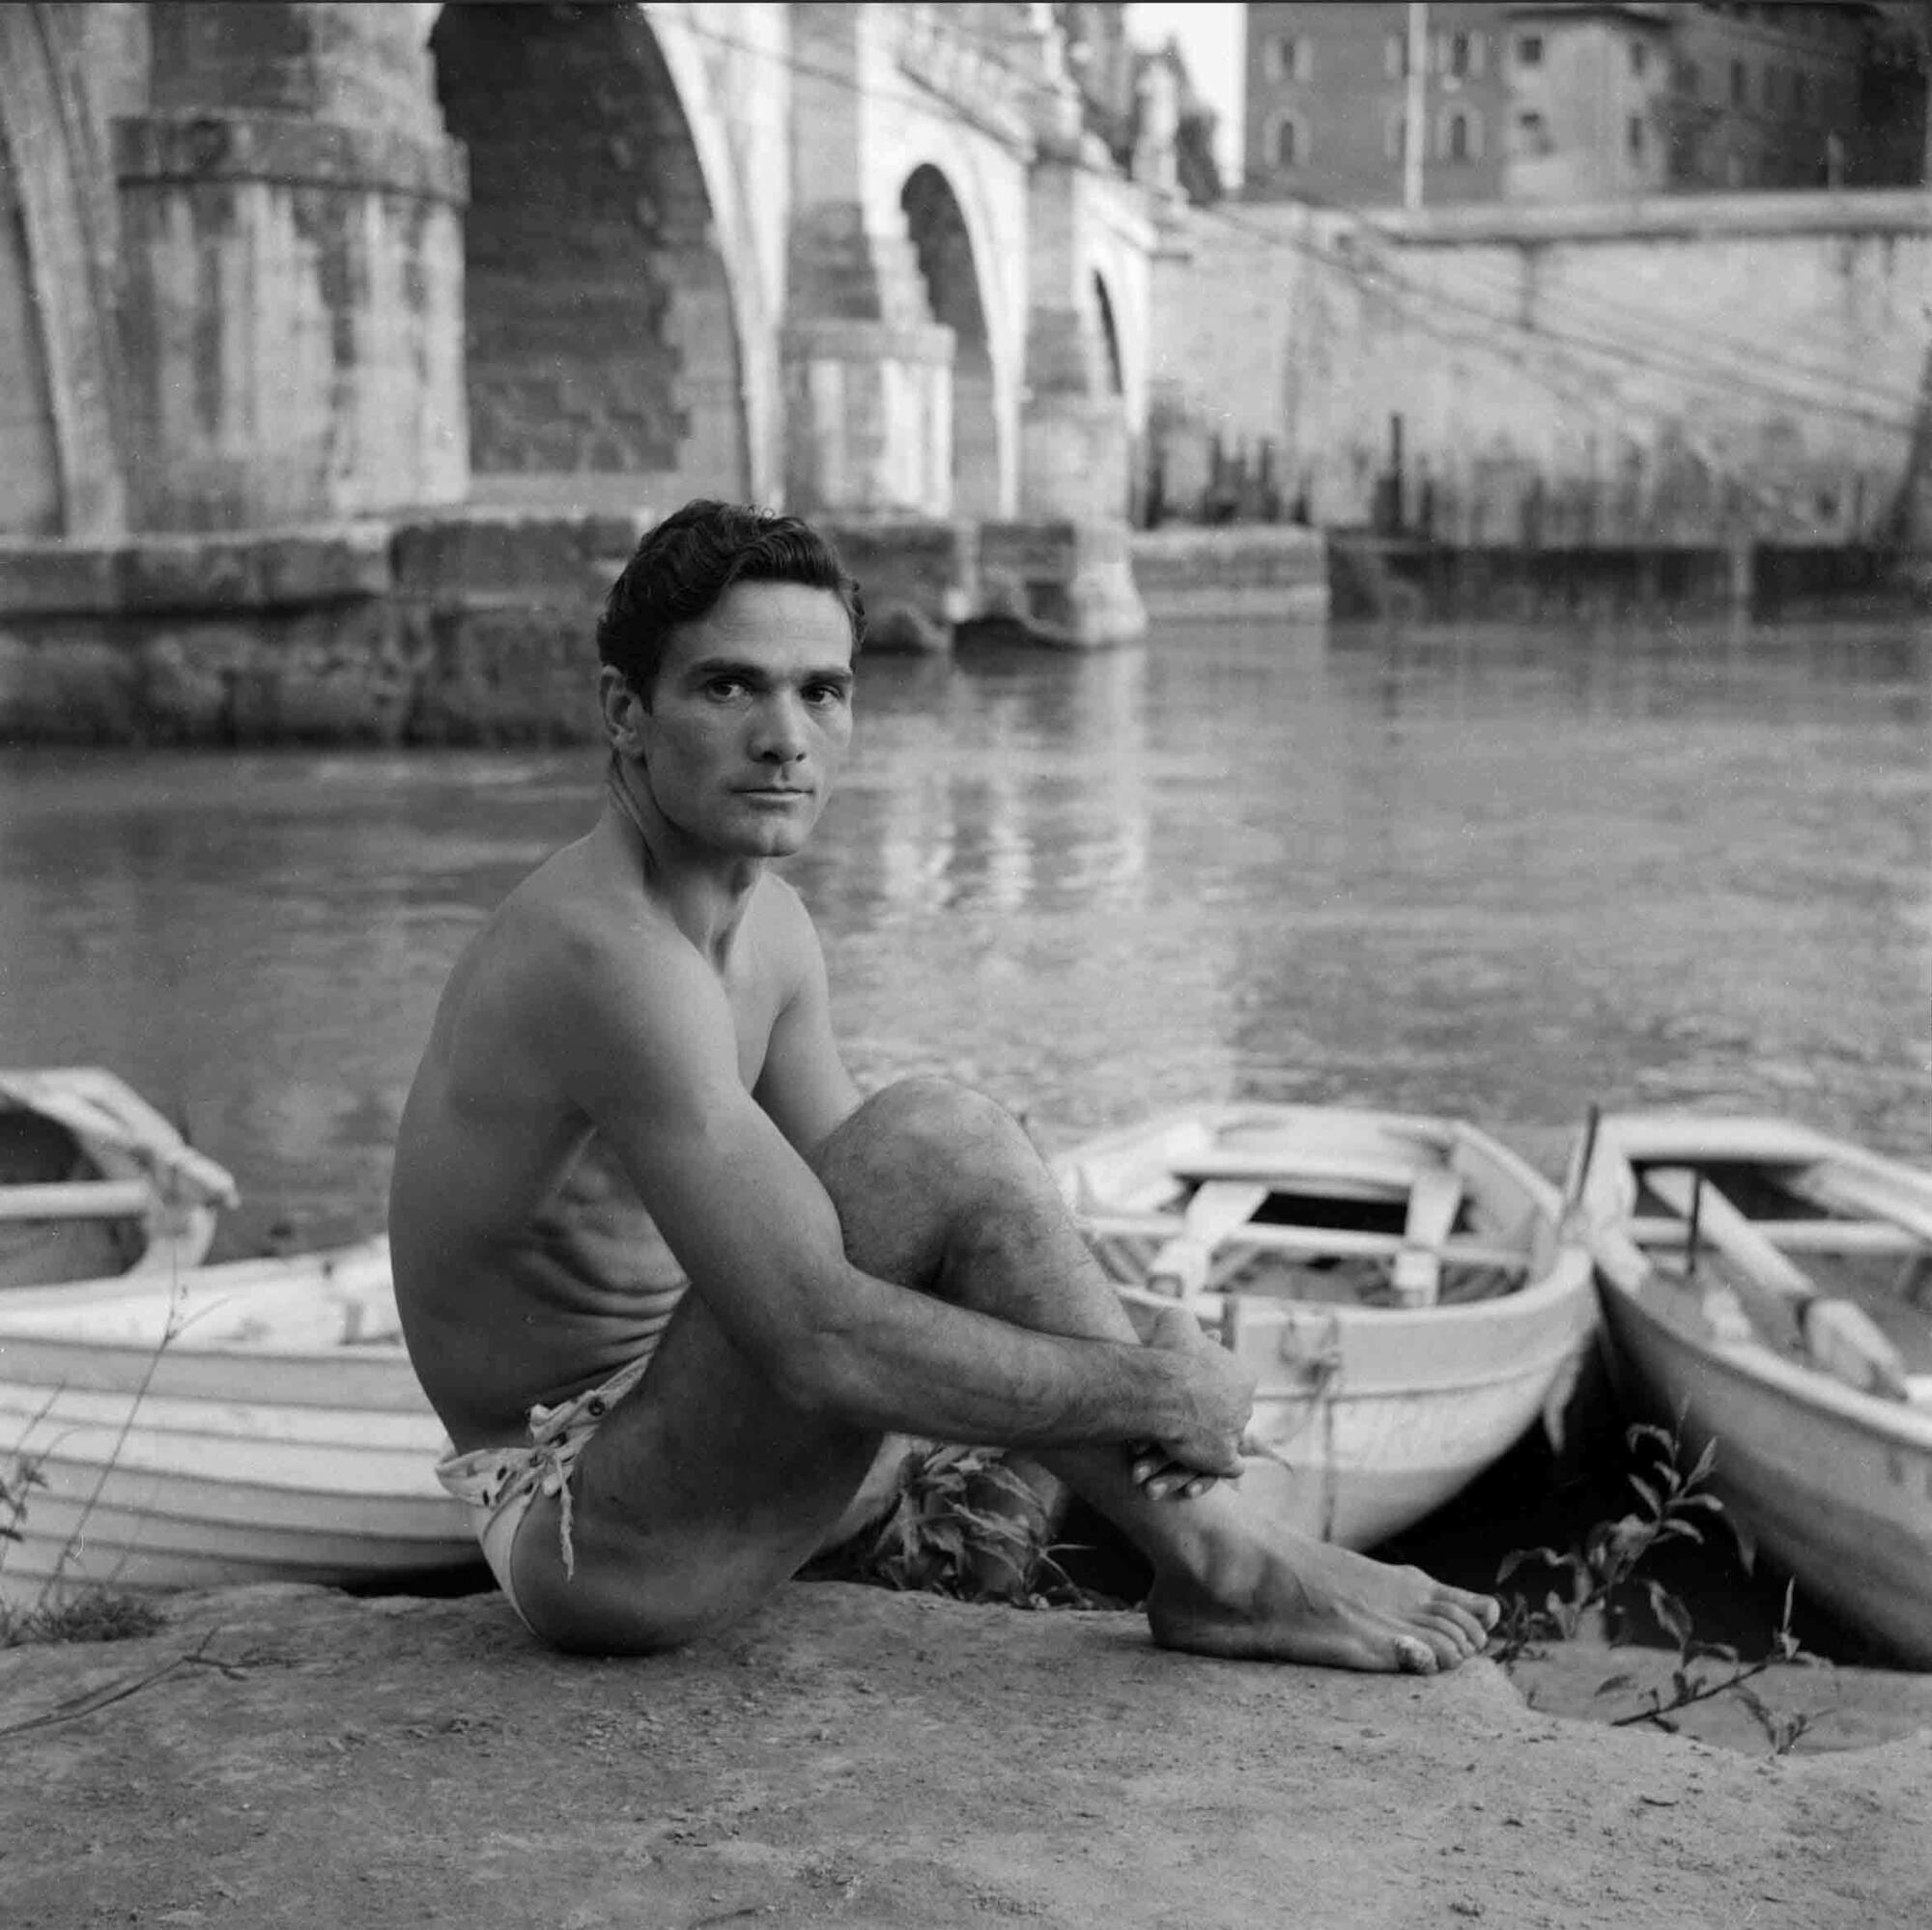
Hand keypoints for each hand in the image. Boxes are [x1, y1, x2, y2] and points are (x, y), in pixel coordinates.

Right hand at [1130, 1306, 1254, 1500]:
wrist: (1159, 1387)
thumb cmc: (1167, 1352)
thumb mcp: (1175, 1320)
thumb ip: (1182, 1320)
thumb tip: (1177, 1317)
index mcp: (1242, 1375)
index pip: (1231, 1385)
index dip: (1208, 1390)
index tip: (1186, 1391)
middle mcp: (1246, 1405)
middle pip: (1228, 1414)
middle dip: (1206, 1418)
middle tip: (1177, 1421)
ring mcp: (1237, 1433)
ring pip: (1224, 1442)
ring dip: (1203, 1447)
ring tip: (1175, 1447)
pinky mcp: (1225, 1459)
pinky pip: (1229, 1470)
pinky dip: (1214, 1471)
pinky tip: (1197, 1468)